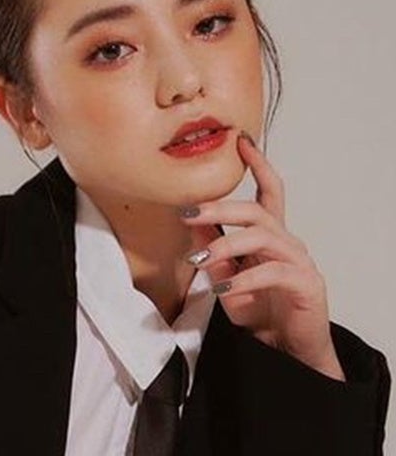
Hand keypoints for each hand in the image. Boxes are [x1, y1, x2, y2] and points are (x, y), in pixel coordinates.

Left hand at [180, 131, 345, 380]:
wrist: (286, 352)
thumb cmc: (259, 310)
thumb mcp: (227, 277)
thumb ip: (214, 249)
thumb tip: (192, 219)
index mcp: (270, 235)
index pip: (269, 191)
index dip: (258, 164)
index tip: (242, 141)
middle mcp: (286, 241)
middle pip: (255, 211)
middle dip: (220, 207)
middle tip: (188, 212)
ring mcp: (298, 260)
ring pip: (262, 236)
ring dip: (225, 245)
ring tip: (199, 260)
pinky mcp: (305, 283)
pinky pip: (272, 271)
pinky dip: (244, 278)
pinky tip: (223, 288)